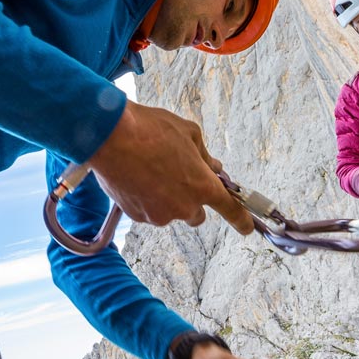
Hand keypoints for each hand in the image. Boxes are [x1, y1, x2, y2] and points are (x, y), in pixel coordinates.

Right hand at [87, 100, 252, 234]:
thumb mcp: (188, 132)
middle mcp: (184, 206)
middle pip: (196, 215)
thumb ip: (203, 154)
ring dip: (166, 197)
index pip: (230, 209)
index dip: (241, 220)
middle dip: (192, 200)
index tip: (247, 228)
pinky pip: (148, 210)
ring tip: (150, 170)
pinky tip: (136, 176)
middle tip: (179, 178)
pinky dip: (146, 198)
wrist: (110, 137)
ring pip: (169, 211)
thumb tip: (212, 165)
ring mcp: (159, 214)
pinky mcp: (137, 216)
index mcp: (202, 186)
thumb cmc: (151, 130)